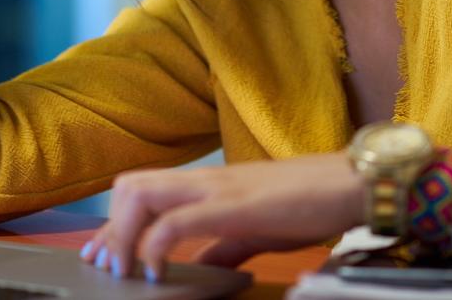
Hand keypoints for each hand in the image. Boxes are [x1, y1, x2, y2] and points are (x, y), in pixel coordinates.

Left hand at [78, 153, 363, 281]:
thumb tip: (200, 269)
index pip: (142, 190)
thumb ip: (225, 247)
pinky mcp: (234, 205)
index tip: (99, 254)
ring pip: (142, 195)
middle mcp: (205, 180)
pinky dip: (156, 245)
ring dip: (123, 235)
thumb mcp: (257, 229)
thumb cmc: (310, 202)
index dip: (112, 224)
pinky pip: (178, 220)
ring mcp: (217, 189)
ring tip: (127, 269)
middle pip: (129, 186)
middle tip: (108, 266)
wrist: (352, 182)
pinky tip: (158, 270)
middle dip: (109, 228)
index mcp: (208, 184)